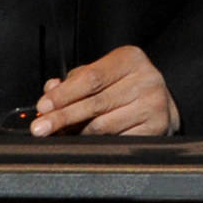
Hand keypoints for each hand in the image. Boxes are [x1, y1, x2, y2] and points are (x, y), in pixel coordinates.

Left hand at [30, 45, 179, 135]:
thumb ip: (76, 80)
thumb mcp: (104, 73)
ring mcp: (153, 106)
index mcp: (130, 59)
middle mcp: (146, 80)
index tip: (43, 106)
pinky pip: (116, 141)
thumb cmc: (126, 86)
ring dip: (76, 133)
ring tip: (60, 135)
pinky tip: (84, 142)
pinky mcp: (156, 129)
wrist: (162, 102)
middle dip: (63, 117)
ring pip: (103, 126)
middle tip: (40, 128)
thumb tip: (50, 90)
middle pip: (95, 103)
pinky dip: (96, 144)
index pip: (91, 78)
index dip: (64, 94)